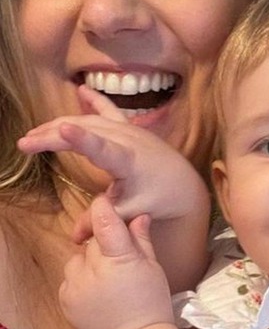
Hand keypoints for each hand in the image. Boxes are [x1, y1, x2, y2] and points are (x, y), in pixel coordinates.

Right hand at [18, 85, 208, 241]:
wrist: (184, 184)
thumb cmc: (157, 199)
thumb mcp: (130, 212)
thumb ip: (102, 221)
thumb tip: (74, 239)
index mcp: (128, 161)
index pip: (102, 148)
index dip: (82, 140)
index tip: (61, 129)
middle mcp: (128, 139)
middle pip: (85, 131)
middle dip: (52, 135)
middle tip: (24, 144)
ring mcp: (130, 130)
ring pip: (90, 121)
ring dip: (61, 125)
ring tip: (34, 134)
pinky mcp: (131, 128)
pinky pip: (109, 110)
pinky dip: (94, 100)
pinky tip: (81, 89)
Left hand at [60, 196, 177, 328]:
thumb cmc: (150, 301)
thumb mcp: (153, 266)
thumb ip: (141, 238)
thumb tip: (138, 215)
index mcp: (119, 259)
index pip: (103, 221)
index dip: (103, 206)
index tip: (107, 201)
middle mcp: (93, 270)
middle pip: (92, 240)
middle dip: (104, 242)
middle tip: (120, 255)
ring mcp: (76, 286)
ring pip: (78, 257)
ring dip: (90, 260)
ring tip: (107, 275)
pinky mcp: (66, 299)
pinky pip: (70, 276)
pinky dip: (81, 277)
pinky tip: (98, 288)